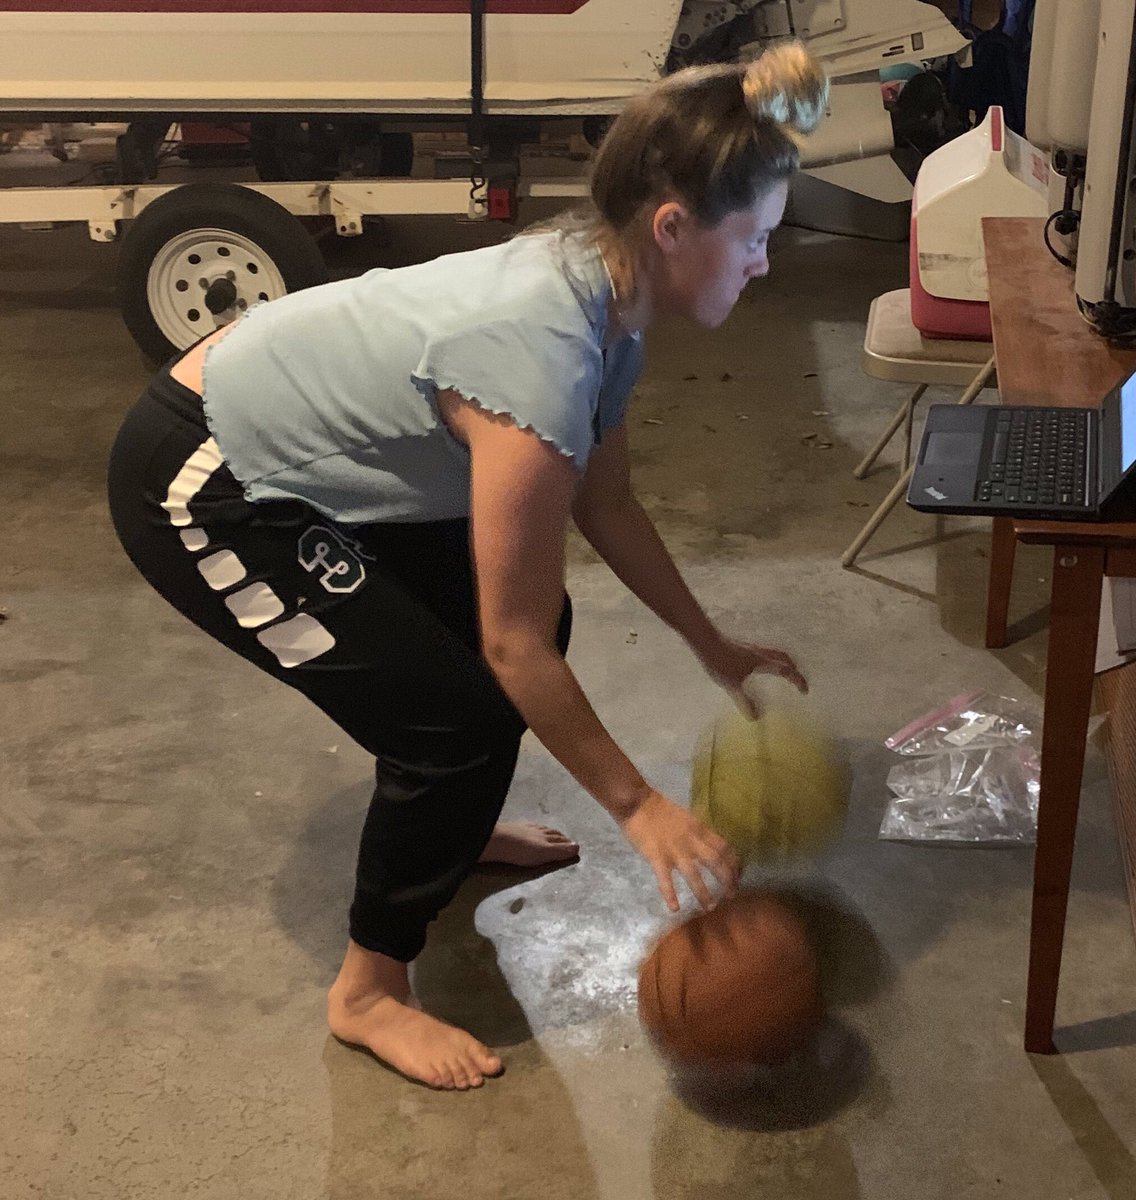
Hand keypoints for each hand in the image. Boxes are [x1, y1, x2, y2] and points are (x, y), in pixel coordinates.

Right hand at [618, 790, 739, 911]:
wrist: (637, 802)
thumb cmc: (659, 808)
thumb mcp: (686, 816)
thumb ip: (696, 832)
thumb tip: (708, 845)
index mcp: (698, 829)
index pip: (724, 847)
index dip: (734, 863)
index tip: (738, 875)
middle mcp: (691, 841)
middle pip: (715, 862)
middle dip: (726, 880)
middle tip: (731, 895)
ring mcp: (674, 850)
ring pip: (694, 875)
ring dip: (703, 893)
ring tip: (709, 907)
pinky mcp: (656, 857)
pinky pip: (665, 879)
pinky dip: (670, 895)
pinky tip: (674, 908)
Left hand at [697, 634, 806, 715]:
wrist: (704, 641)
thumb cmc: (720, 661)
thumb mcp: (732, 685)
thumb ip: (744, 701)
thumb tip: (755, 718)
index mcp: (763, 661)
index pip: (787, 670)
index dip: (798, 680)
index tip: (805, 691)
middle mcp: (760, 653)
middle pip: (784, 658)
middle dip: (793, 669)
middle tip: (796, 680)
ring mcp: (751, 649)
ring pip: (773, 654)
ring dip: (781, 663)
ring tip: (781, 674)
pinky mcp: (741, 648)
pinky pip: (762, 655)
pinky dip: (768, 662)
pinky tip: (757, 670)